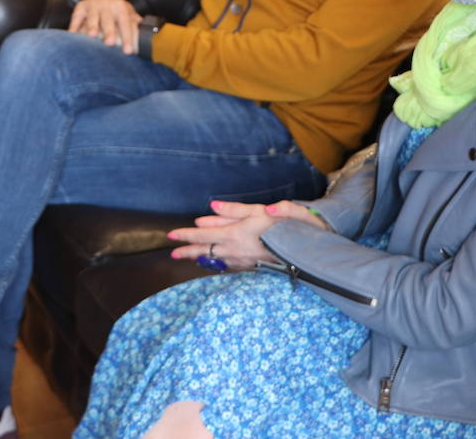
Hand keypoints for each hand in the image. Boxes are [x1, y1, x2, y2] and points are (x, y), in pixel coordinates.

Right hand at [68, 0, 141, 53]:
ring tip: (92, 37)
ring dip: (91, 27)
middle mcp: (106, 5)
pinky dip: (74, 27)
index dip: (127, 37)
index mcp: (120, 7)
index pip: (125, 23)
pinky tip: (72, 36)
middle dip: (109, 32)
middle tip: (110, 44)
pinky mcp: (80, 7)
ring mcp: (92, 6)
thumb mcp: (128, 11)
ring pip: (92, 18)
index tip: (129, 51)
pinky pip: (76, 18)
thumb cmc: (117, 9)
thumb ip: (135, 21)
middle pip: (108, 20)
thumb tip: (146, 30)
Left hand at [168, 200, 328, 270]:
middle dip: (187, 251)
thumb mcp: (260, 211)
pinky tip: (216, 262)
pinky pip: (227, 266)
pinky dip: (217, 263)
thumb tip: (211, 206)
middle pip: (204, 251)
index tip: (170, 235)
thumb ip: (234, 209)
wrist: (305, 250)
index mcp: (233, 235)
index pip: (202, 235)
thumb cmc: (284, 226)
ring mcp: (242, 262)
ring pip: (215, 260)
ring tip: (191, 257)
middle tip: (173, 252)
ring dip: (200, 258)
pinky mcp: (250, 268)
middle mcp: (234, 251)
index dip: (185, 235)